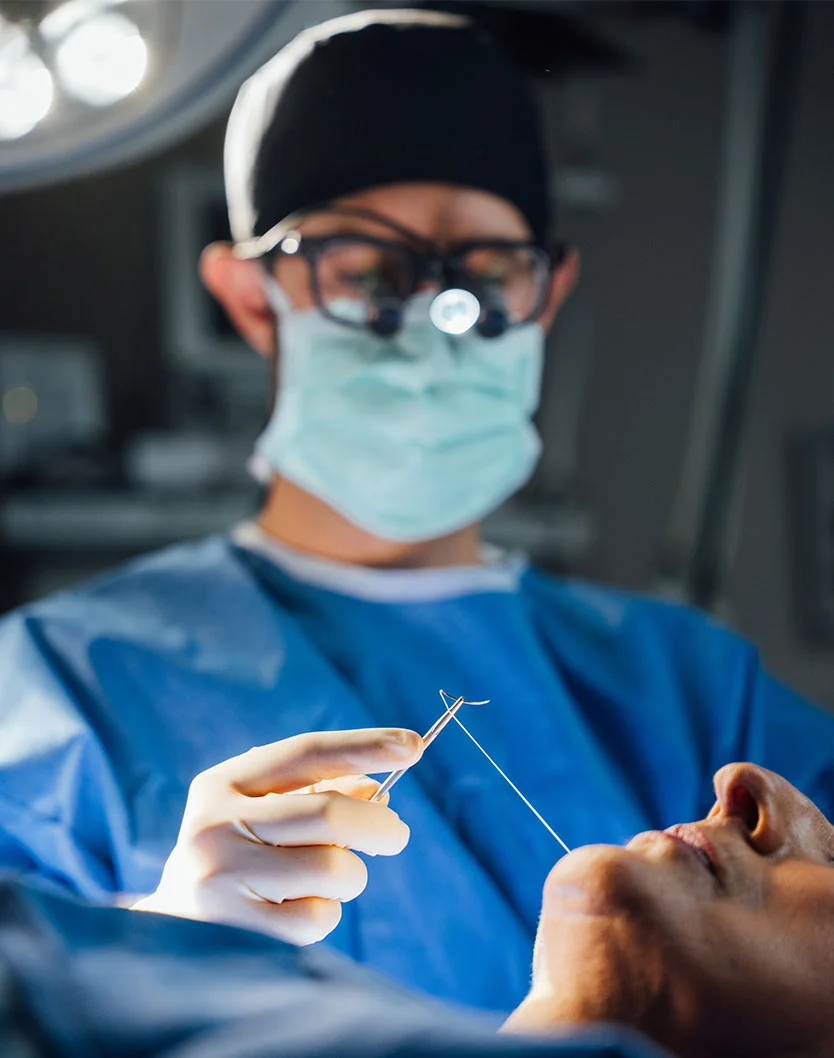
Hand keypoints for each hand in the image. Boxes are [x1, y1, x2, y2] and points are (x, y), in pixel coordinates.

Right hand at [133, 727, 421, 944]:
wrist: (168, 930)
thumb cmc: (236, 855)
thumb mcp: (263, 810)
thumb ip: (319, 791)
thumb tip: (379, 791)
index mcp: (224, 782)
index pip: (306, 753)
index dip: (364, 745)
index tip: (414, 744)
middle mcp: (215, 823)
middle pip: (329, 814)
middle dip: (379, 825)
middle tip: (395, 834)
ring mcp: (222, 877)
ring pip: (333, 869)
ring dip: (351, 875)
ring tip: (328, 879)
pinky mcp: (236, 928)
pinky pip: (319, 917)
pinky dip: (328, 912)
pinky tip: (301, 908)